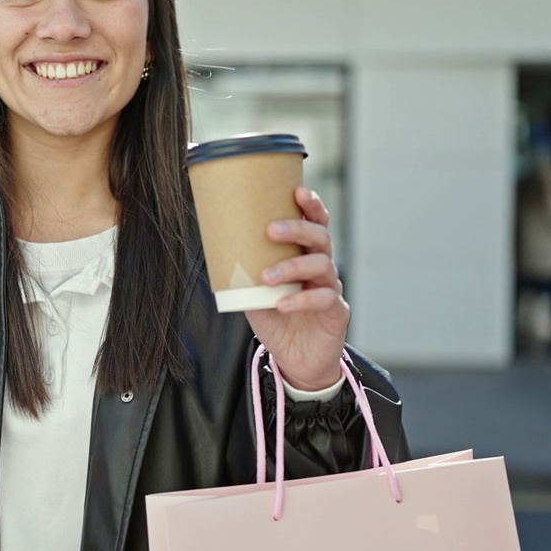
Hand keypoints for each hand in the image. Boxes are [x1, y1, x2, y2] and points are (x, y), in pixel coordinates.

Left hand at [245, 187, 349, 390]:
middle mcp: (322, 266)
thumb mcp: (253, 291)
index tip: (296, 191)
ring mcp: (331, 288)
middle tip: (271, 230)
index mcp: (304, 254)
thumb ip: (243, 269)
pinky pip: (324, 299)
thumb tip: (214, 244)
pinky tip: (282, 304)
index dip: (310, 205)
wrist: (295, 359)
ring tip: (267, 277)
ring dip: (292, 266)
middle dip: (298, 228)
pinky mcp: (336, 312)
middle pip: (321, 236)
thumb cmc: (275, 318)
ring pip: (322, 265)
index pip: (314, 222)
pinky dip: (302, 300)